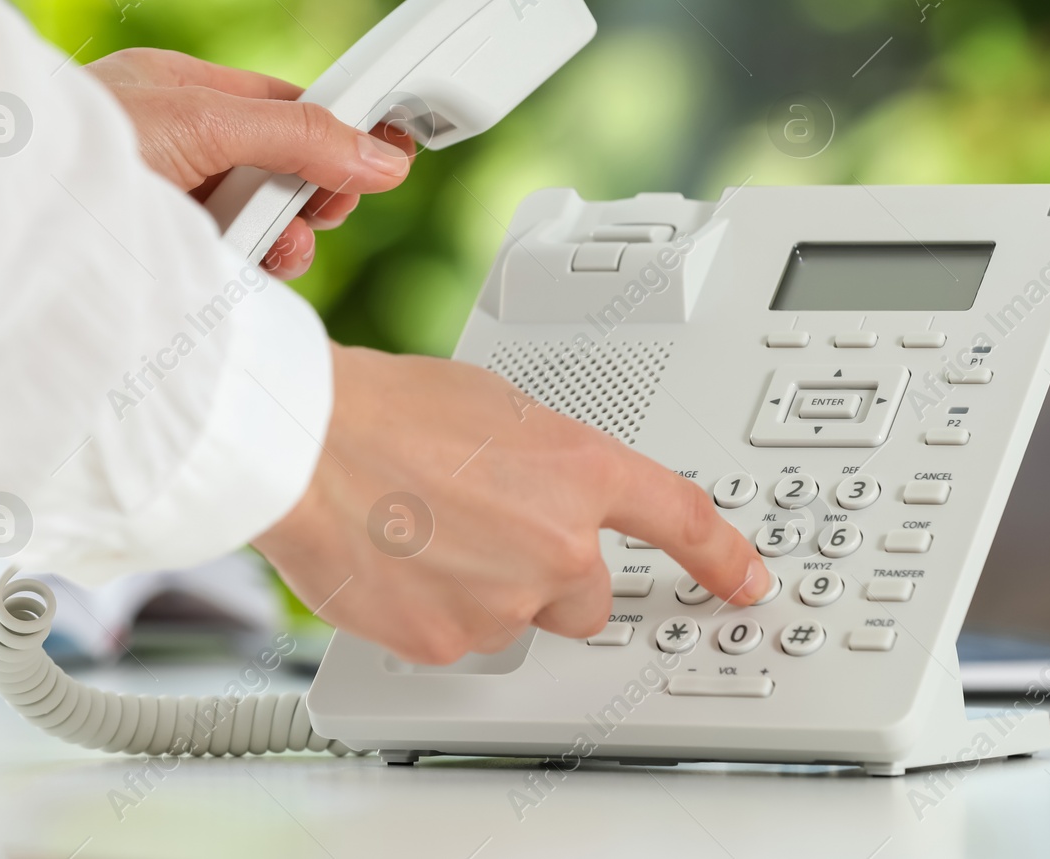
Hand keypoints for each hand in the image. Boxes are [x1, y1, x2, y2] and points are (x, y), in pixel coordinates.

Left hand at [87, 47, 413, 279]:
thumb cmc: (63, 152)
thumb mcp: (201, 123)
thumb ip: (299, 136)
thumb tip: (381, 154)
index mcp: (178, 94)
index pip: (286, 109)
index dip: (338, 134)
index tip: (387, 160)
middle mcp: (170, 149)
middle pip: (278, 172)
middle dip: (305, 198)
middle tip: (306, 218)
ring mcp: (162, 210)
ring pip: (255, 227)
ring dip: (275, 243)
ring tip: (260, 253)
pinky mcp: (157, 266)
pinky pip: (227, 271)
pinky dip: (242, 275)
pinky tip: (233, 280)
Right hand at [252, 344, 769, 663]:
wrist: (304, 445)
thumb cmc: (387, 408)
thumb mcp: (498, 406)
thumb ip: (547, 458)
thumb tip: (544, 485)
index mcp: (581, 471)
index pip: (681, 520)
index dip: (721, 557)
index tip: (745, 579)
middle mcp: (557, 545)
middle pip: (591, 595)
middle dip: (552, 574)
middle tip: (488, 533)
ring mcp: (506, 602)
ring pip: (519, 619)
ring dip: (488, 590)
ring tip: (424, 533)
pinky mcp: (450, 643)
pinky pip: (460, 638)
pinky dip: (436, 610)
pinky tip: (399, 561)